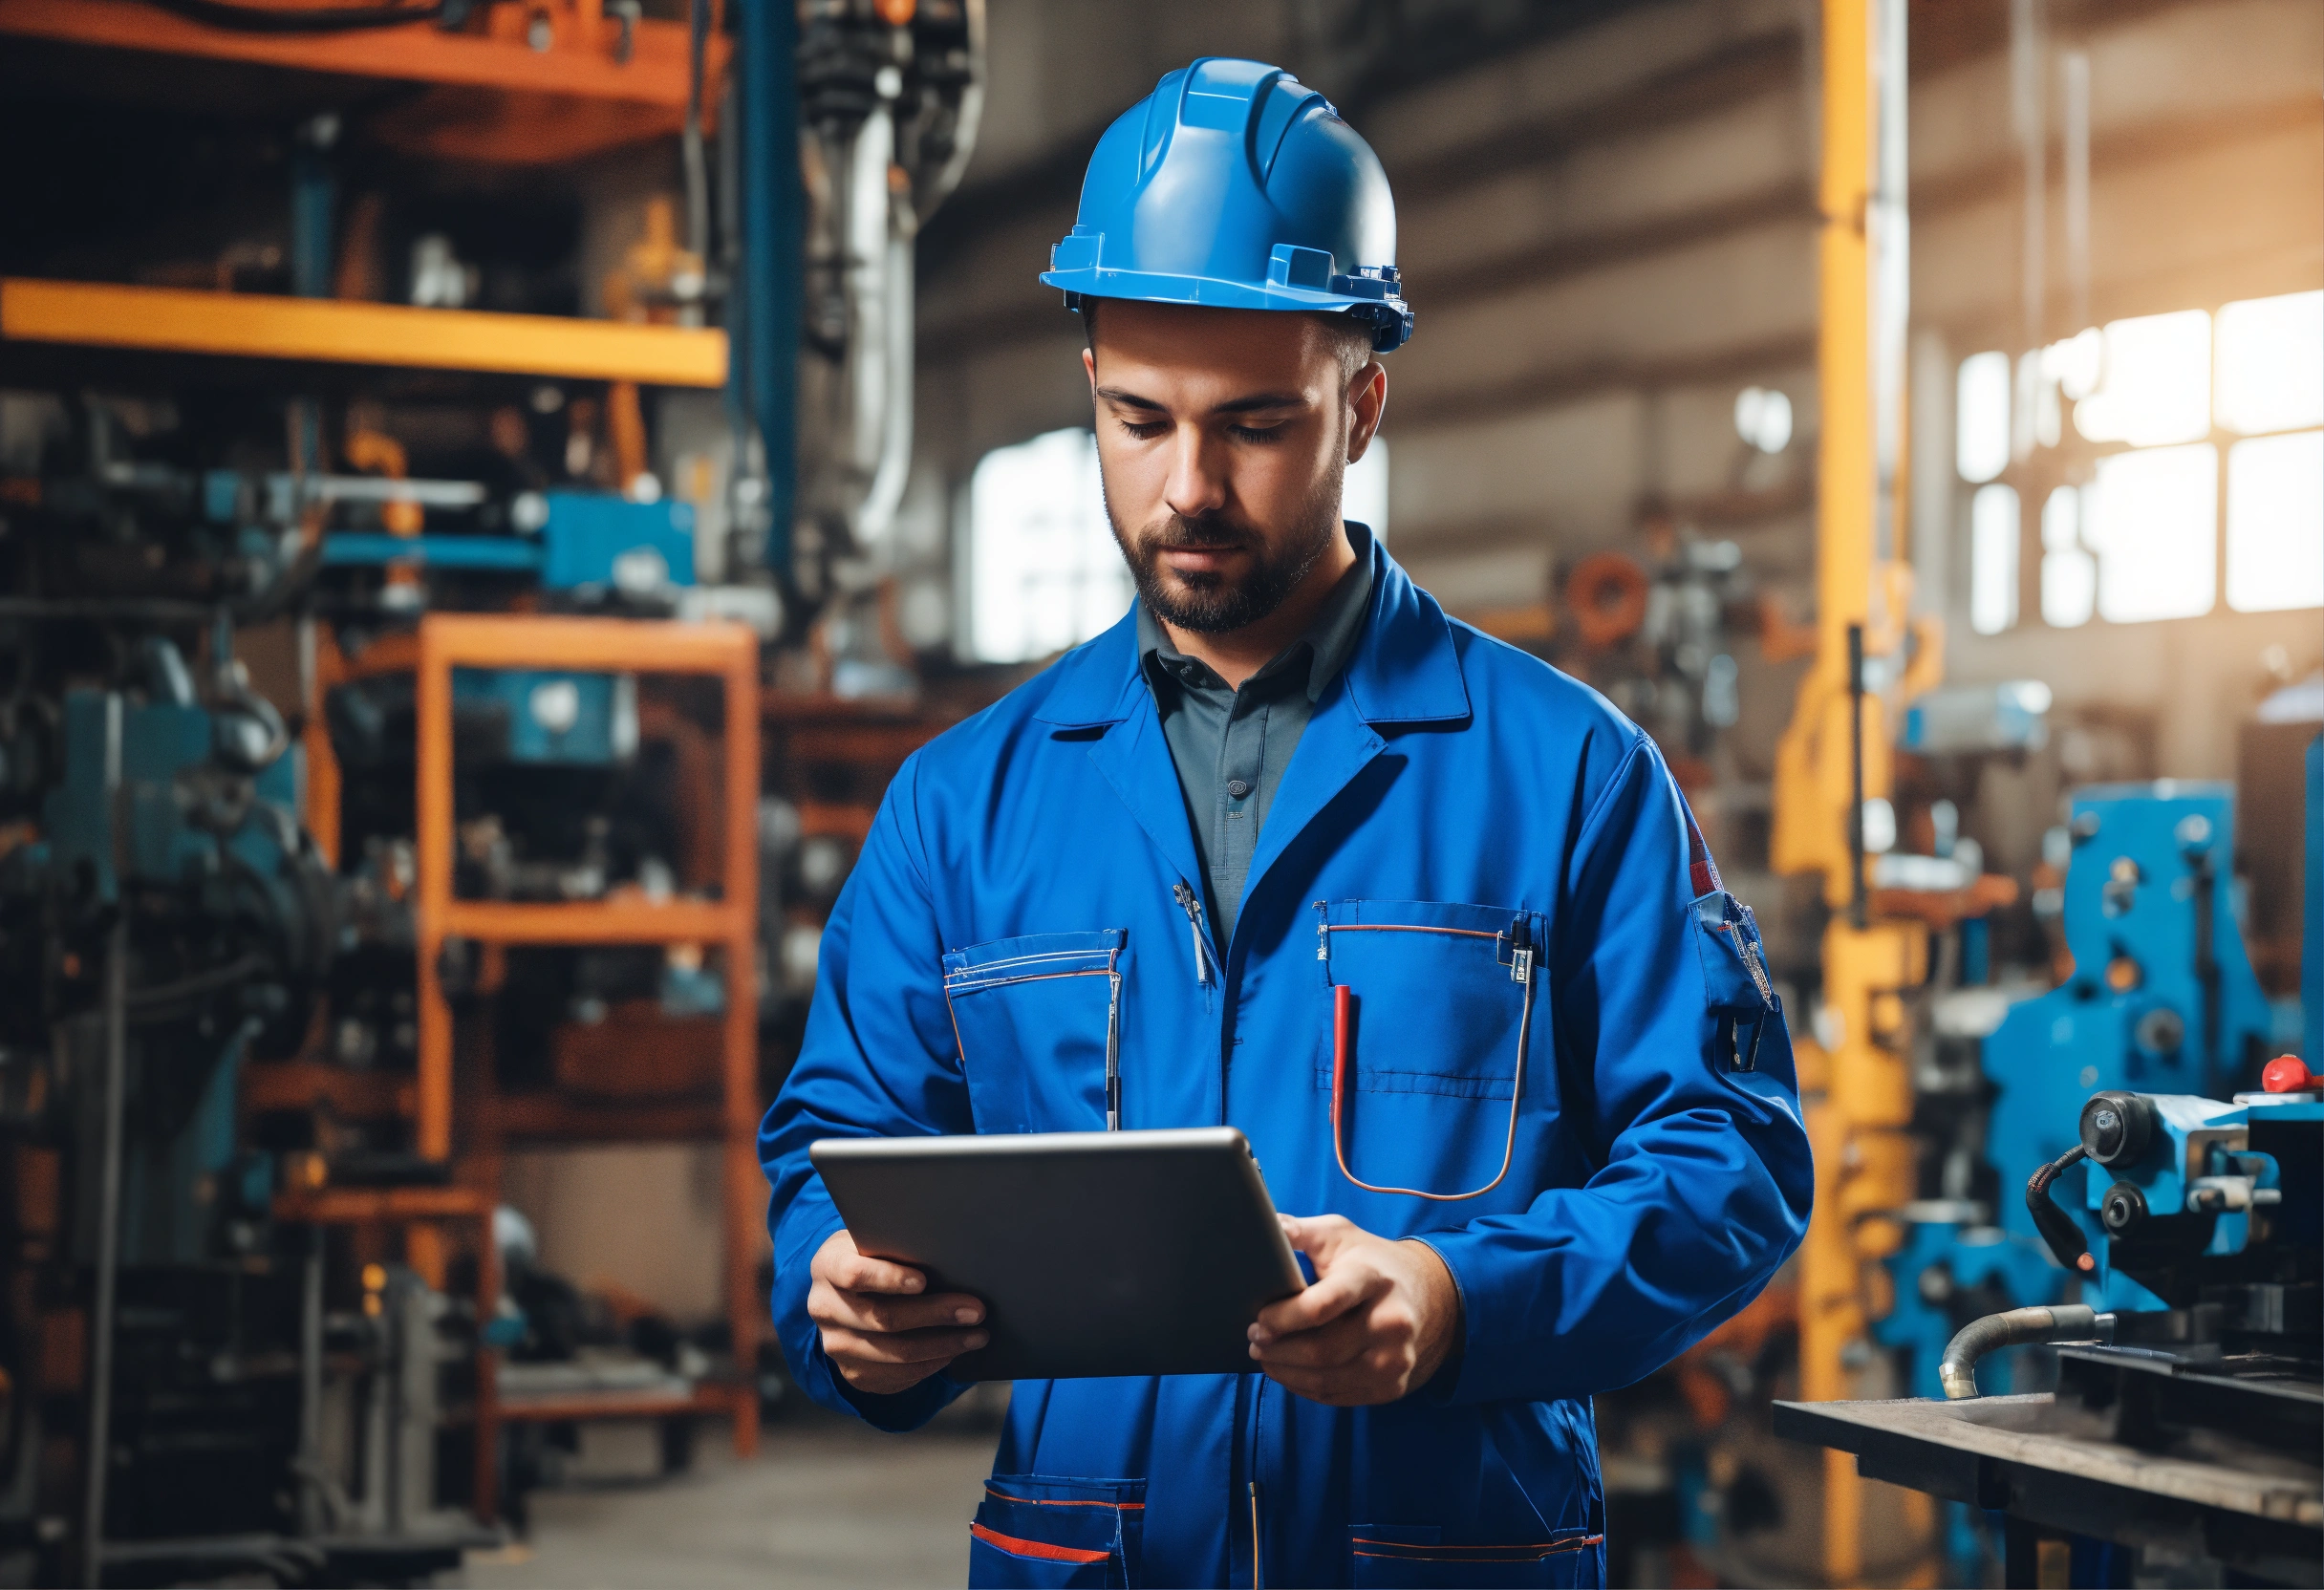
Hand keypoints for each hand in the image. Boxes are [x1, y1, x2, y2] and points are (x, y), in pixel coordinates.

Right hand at [806, 1228, 988, 1395]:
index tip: (924, 1281)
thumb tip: (954, 1258)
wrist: (846, 1292)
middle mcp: (825, 1308)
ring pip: (895, 1353)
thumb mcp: (877, 1242)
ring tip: (977, 1335)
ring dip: (943, 1345)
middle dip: (935, 1314)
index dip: (889, 1279)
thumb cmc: (875, 1258)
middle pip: (883, 1318)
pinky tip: (954, 1350)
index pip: (853, 1274)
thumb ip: (901, 1246)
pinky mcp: (852, 1372)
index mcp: (828, 1266)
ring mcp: (836, 1345)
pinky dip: (931, 1364)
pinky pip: (896, 1376)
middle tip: (975, 1310)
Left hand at [1248, 1214, 1460, 1405]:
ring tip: (1264, 1356)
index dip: (1283, 1317)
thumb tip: (1264, 1227)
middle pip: (1320, 1350)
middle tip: (1254, 1339)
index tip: (1259, 1318)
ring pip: (1326, 1379)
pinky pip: (1338, 1396)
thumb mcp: (1338, 1235)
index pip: (1322, 1306)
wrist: (1425, 1295)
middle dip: (1277, 1349)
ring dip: (1285, 1373)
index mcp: (1372, 1279)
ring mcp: (1395, 1359)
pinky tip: (1290, 1372)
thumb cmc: (1368, 1261)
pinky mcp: (1393, 1386)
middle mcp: (1391, 1322)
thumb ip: (1300, 1231)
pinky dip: (1305, 1388)